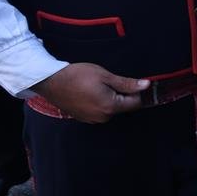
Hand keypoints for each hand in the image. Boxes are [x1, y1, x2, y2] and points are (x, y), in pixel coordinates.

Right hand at [30, 63, 150, 123]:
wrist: (50, 81)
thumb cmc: (78, 76)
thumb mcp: (105, 76)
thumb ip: (127, 83)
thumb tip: (146, 85)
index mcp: (110, 107)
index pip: (135, 103)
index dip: (136, 91)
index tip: (130, 81)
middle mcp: (102, 117)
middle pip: (122, 106)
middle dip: (121, 94)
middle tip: (107, 81)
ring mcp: (91, 119)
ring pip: (110, 109)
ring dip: (109, 98)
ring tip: (95, 86)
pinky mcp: (83, 118)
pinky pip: (98, 111)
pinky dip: (98, 102)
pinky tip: (89, 92)